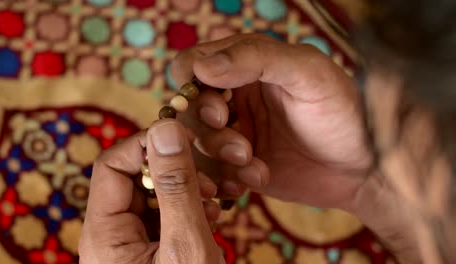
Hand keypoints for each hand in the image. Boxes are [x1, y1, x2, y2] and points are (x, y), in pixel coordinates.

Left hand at [79, 120, 223, 263]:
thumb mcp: (185, 244)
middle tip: (208, 183)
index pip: (111, 164)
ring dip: (187, 190)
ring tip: (213, 202)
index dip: (146, 145)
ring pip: (155, 194)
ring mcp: (132, 244)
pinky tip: (212, 218)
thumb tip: (166, 129)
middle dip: (174, 172)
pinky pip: (166, 215)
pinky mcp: (152, 250)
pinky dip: (190, 210)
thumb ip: (176, 188)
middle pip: (134, 178)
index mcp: (104, 235)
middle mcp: (111, 236)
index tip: (186, 140)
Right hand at [172, 33, 371, 208]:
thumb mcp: (308, 72)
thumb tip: (202, 65)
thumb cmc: (342, 111)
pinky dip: (225, 179)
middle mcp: (234, 96)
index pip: (192, 65)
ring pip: (196, 142)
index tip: (220, 110)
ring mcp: (234, 132)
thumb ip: (256, 58)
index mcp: (246, 64)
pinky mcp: (238, 165)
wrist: (363, 167)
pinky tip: (256, 178)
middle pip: (187, 108)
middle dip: (209, 131)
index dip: (193, 87)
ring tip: (254, 164)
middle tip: (241, 147)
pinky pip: (211, 171)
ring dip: (220, 157)